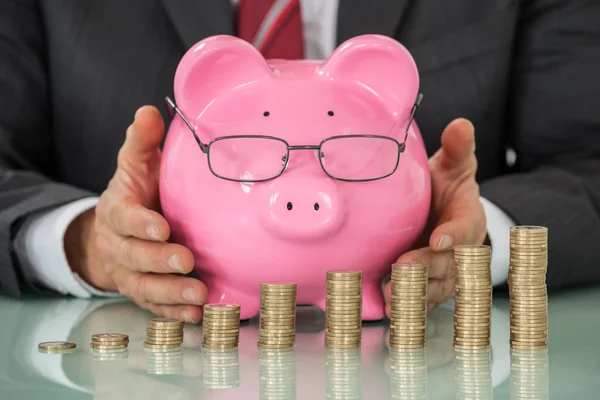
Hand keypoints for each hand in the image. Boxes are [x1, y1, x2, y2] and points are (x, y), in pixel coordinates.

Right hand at [65, 106, 206, 322]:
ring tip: (199, 296)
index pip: (125, 218)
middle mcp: (121, 245)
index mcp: (118, 211)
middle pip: (136, 257)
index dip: (142, 224)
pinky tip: (197, 316)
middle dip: (160, 262)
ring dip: (172, 293)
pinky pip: (156, 307)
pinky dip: (174, 314)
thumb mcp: (135, 165)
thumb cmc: (135, 195)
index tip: (162, 227)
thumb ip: (141, 142)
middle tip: (187, 262)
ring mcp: (131, 273)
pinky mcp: (144, 292)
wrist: (116, 233)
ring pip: (146, 288)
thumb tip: (149, 110)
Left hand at [384, 118, 486, 313]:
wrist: (445, 214)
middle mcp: (459, 252)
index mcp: (467, 220)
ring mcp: (445, 273)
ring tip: (392, 298)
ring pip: (435, 288)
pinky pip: (422, 301)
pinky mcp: (429, 286)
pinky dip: (408, 308)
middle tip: (403, 270)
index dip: (453, 236)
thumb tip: (460, 124)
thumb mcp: (455, 166)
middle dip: (425, 268)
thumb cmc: (448, 188)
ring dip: (414, 294)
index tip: (438, 240)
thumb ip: (458, 148)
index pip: (463, 229)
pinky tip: (390, 312)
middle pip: (446, 265)